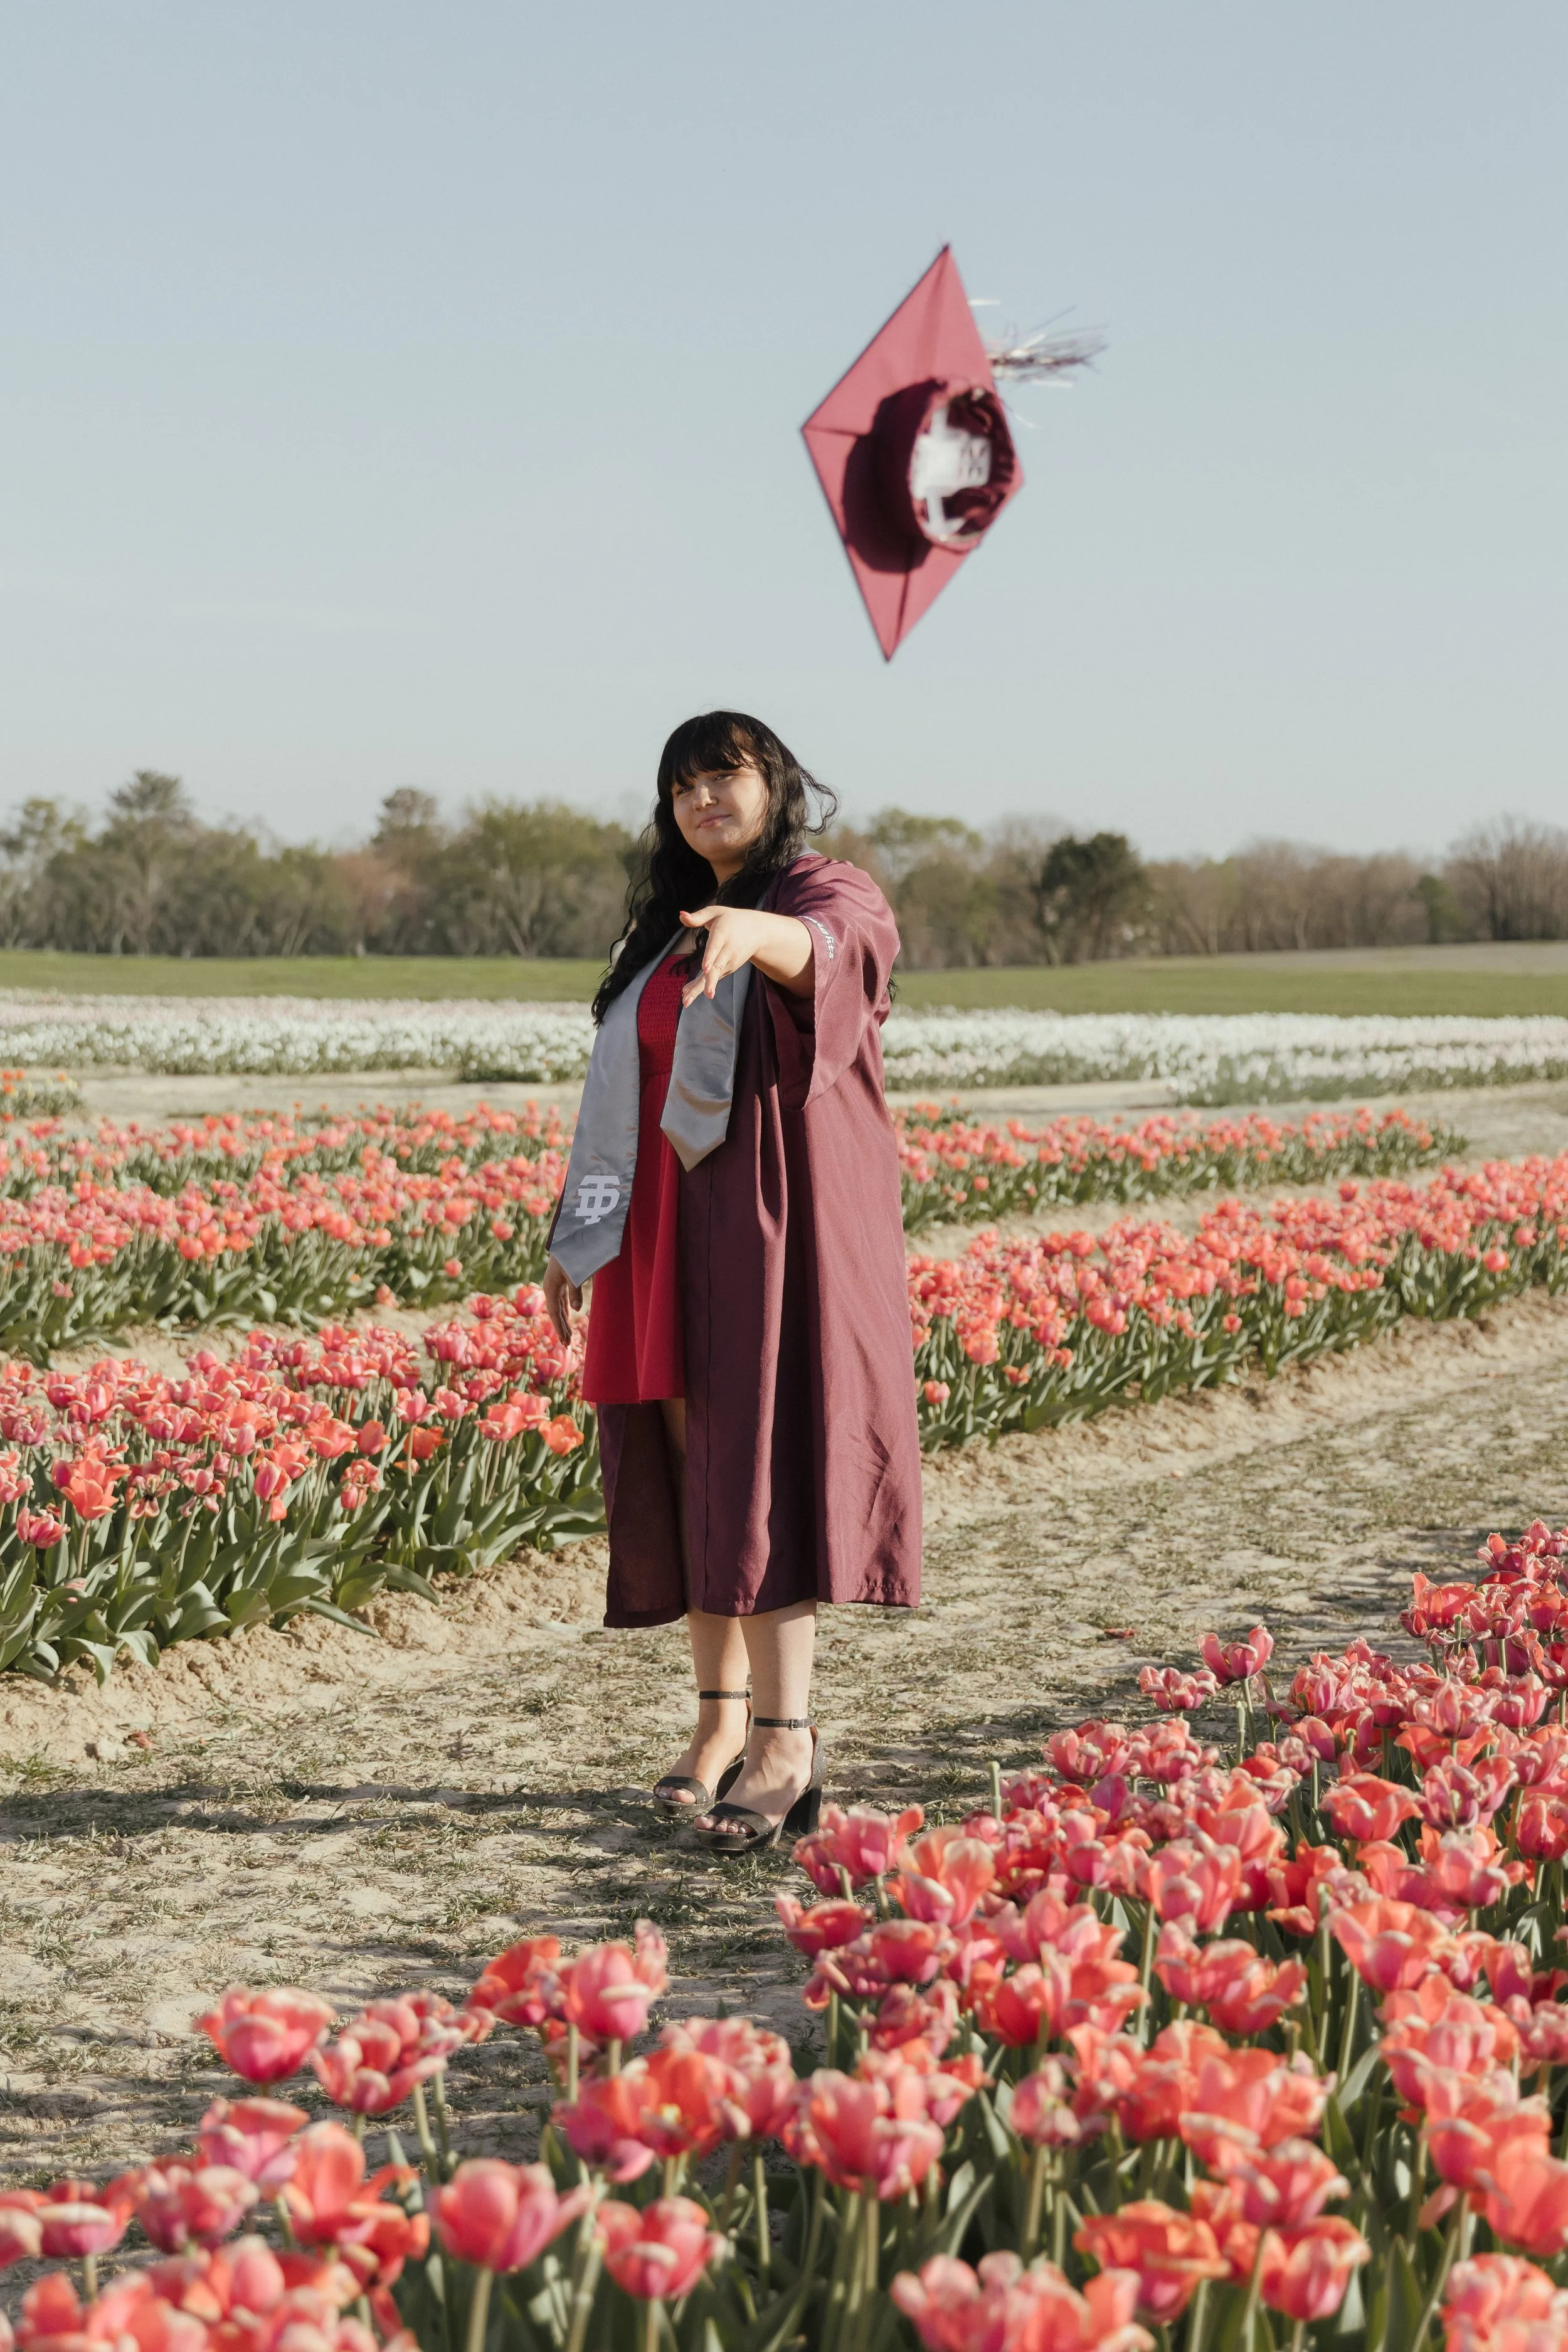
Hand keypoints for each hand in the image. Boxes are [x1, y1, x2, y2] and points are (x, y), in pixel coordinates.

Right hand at [543, 1253, 582, 1345]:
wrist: (567, 1240)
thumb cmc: (570, 1256)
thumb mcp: (574, 1274)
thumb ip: (575, 1291)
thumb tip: (577, 1310)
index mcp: (550, 1288)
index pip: (554, 1312)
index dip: (559, 1327)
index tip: (565, 1340)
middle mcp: (550, 1289)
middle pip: (555, 1313)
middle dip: (561, 1328)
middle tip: (567, 1344)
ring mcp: (554, 1286)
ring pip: (558, 1308)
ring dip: (563, 1321)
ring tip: (567, 1337)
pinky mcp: (560, 1283)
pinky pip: (562, 1301)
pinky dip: (565, 1311)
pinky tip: (568, 1318)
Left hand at [678, 906, 813, 1005]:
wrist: (758, 931)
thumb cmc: (732, 919)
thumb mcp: (716, 912)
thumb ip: (698, 916)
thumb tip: (681, 915)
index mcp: (723, 934)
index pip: (716, 948)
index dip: (710, 959)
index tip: (706, 970)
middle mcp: (728, 951)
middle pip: (717, 968)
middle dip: (710, 982)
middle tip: (706, 995)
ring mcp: (729, 962)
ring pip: (713, 977)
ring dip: (699, 989)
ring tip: (686, 1002)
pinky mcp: (727, 969)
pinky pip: (712, 979)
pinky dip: (700, 986)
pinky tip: (686, 994)